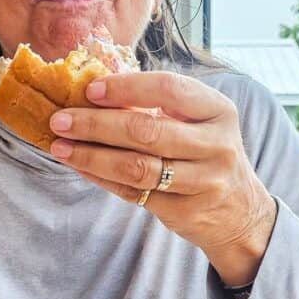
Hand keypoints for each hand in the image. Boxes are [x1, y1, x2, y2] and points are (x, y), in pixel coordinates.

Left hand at [48, 71, 277, 285]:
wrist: (239, 210)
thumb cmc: (206, 153)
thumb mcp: (199, 122)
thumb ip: (158, 105)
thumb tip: (95, 90)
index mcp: (219, 111)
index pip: (169, 89)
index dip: (126, 87)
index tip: (89, 90)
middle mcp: (216, 145)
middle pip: (147, 131)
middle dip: (96, 124)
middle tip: (60, 120)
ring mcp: (203, 182)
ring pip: (136, 167)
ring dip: (91, 155)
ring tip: (60, 146)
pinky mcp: (185, 211)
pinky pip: (133, 193)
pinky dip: (101, 178)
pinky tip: (80, 165)